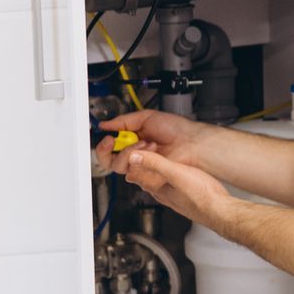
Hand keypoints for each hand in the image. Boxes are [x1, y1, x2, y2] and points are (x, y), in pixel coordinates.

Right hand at [94, 109, 208, 175]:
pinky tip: (153, 150)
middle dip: (107, 150)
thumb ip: (122, 121)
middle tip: (113, 141)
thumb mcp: (145, 117)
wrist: (189, 141)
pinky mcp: (147, 176)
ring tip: (147, 142)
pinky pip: (133, 172)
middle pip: (108, 160)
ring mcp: (141, 165)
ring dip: (130, 151)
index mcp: (132, 140)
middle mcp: (134, 154)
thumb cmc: (175, 129)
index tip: (107, 137)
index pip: (109, 148)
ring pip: (119, 165)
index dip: (104, 144)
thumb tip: (105, 124)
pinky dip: (142, 158)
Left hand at [118, 147, 230, 223]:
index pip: (130, 171)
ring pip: (152, 177)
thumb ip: (154, 163)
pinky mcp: (180, 194)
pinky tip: (174, 165)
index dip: (131, 156)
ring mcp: (170, 194)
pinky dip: (164, 170)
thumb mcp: (175, 173)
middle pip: (139, 174)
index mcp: (154, 186)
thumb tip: (133, 156)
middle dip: (140, 158)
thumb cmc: (201, 196)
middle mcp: (159, 192)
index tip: (141, 145)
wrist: (219, 210)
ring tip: (160, 151)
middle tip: (151, 145)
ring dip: (153, 163)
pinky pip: (165, 180)